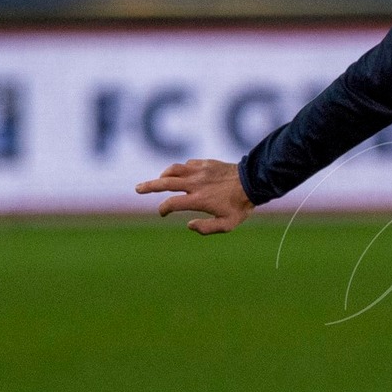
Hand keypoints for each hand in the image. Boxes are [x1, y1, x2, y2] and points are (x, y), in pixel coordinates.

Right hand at [134, 159, 254, 235]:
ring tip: (158, 180)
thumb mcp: (227, 224)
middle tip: (138, 188)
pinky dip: (180, 169)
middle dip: (149, 186)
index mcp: (198, 199)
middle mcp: (195, 183)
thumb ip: (207, 228)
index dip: (163, 209)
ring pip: (174, 169)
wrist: (254, 181)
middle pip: (165, 182)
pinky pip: (187, 164)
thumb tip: (189, 225)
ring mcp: (200, 170)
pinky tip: (180, 174)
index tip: (162, 212)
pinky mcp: (206, 163)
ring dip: (163, 175)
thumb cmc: (241, 206)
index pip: (171, 203)